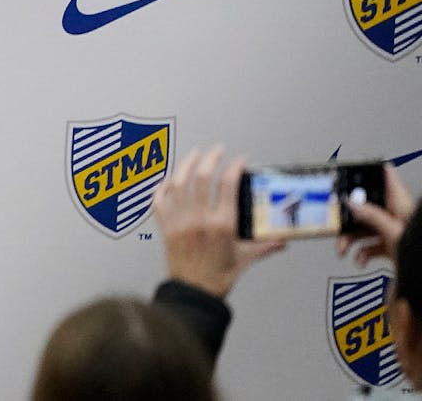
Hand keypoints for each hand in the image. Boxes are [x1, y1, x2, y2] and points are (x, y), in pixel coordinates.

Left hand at [153, 146, 285, 297]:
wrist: (193, 293)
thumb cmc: (218, 277)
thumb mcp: (246, 258)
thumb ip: (265, 245)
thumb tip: (282, 240)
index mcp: (221, 225)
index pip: (228, 185)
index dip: (234, 168)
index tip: (240, 160)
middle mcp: (198, 219)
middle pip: (201, 177)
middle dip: (210, 158)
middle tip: (217, 150)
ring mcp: (179, 221)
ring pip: (178, 183)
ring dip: (185, 165)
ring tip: (194, 154)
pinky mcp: (165, 226)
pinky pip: (159, 200)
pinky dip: (163, 187)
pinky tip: (170, 180)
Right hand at [338, 164, 414, 267]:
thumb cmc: (418, 249)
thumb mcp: (394, 232)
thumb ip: (373, 217)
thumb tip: (354, 203)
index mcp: (401, 204)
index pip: (386, 176)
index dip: (369, 169)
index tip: (350, 168)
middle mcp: (396, 214)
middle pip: (366, 206)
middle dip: (348, 217)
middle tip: (337, 222)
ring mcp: (392, 230)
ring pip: (365, 227)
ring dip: (350, 239)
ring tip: (343, 248)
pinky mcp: (391, 246)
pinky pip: (370, 245)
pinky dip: (362, 252)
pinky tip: (359, 259)